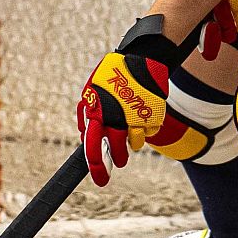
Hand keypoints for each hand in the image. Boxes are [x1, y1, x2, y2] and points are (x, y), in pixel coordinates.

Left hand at [77, 16, 185, 186]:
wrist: (141, 57)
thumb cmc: (113, 75)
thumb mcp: (93, 90)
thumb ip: (89, 113)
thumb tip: (84, 136)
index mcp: (97, 112)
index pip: (93, 146)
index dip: (97, 166)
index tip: (101, 180)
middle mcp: (116, 117)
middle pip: (117, 150)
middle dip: (118, 159)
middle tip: (119, 161)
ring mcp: (136, 117)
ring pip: (135, 143)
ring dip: (133, 140)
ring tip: (131, 127)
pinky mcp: (153, 114)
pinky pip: (150, 131)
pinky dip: (147, 126)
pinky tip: (142, 112)